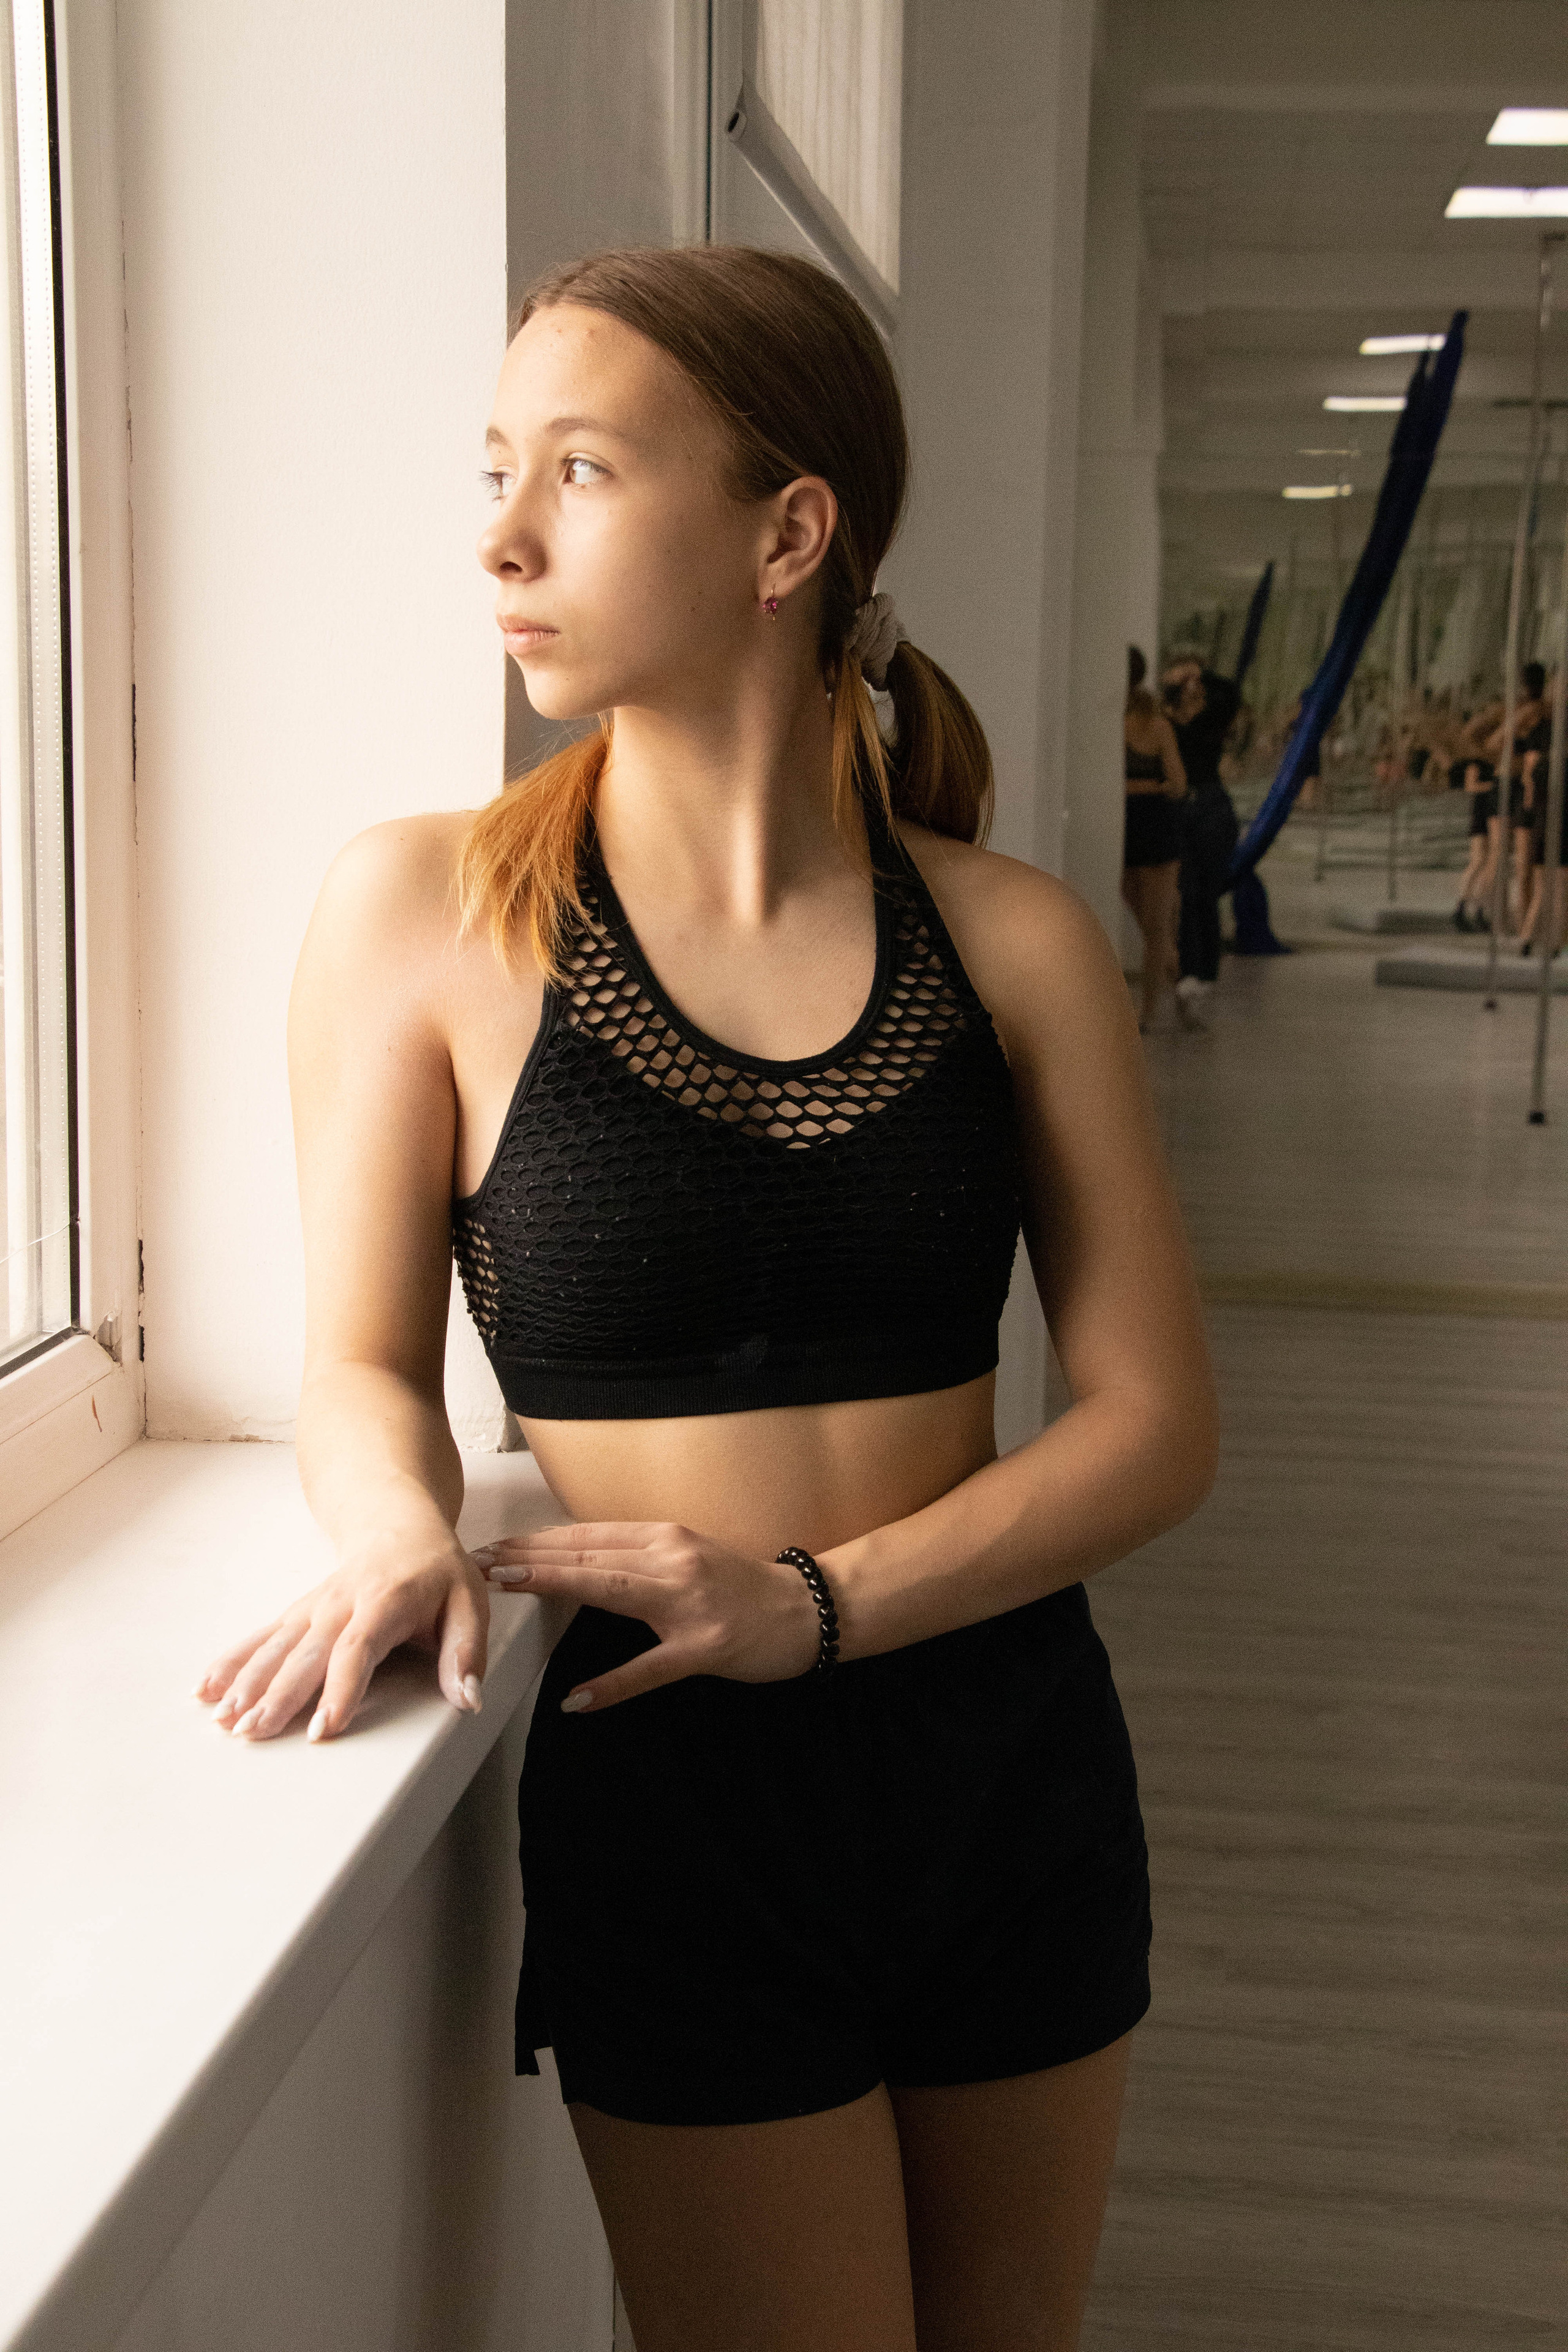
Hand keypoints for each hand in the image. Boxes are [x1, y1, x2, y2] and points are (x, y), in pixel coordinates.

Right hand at [194, 1526, 489, 1742]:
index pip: (358, 1649)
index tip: (325, 1728)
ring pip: (277, 1647)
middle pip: (306, 1653)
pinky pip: (262, 1637)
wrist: (399, 1526)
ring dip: (248, 1683)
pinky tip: (208, 1688)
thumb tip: (467, 1699)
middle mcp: (340, 1604)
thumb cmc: (437, 1571)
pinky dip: (233, 1662)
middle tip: (256, 1733)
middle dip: (278, 1695)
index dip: (341, 1689)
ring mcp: (314, 1607)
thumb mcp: (470, 1604)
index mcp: (385, 1601)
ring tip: (226, 1720)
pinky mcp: (298, 1613)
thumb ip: (466, 1652)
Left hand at [474, 1522, 820, 1711]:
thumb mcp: (685, 1555)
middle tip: (479, 1561)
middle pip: (587, 1555)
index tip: (493, 1546)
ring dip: (554, 1586)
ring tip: (506, 1589)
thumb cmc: (739, 1586)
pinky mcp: (703, 1647)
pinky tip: (576, 1700)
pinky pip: (649, 1669)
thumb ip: (635, 1556)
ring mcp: (687, 1604)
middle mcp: (672, 1559)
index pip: (586, 1535)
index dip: (536, 1540)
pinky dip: (612, 1685)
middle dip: (528, 1556)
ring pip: (609, 1590)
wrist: (805, 1609)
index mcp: (664, 1537)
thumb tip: (574, 1561)